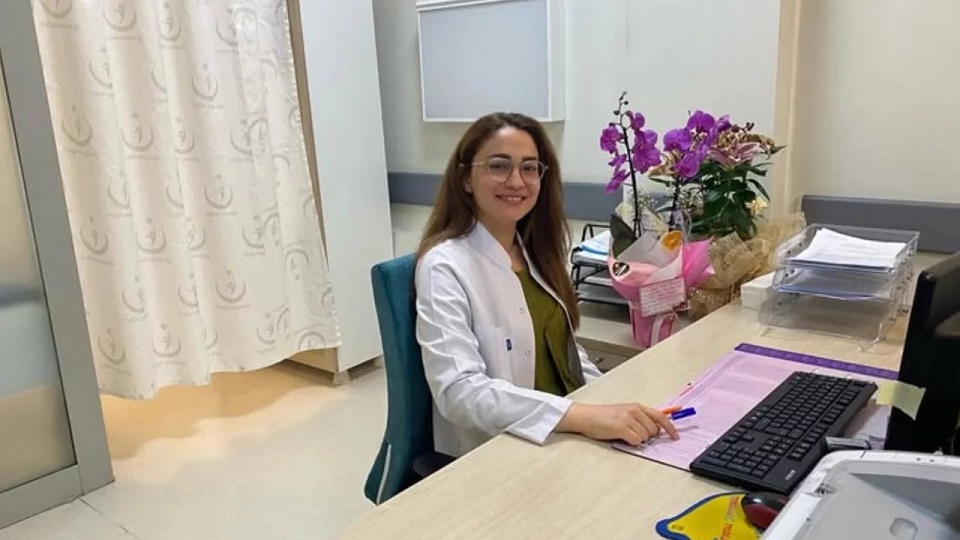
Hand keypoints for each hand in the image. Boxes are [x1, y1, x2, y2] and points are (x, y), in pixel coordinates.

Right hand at [557, 403, 678, 445]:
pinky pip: (636, 441)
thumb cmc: (603, 417)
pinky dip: (631, 443)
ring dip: (637, 440)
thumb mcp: (624, 412)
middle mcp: (634, 410)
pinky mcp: (621, 427)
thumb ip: (640, 418)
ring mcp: (628, 418)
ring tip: (624, 435)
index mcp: (637, 406)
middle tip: (634, 434)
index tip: (675, 436)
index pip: (660, 416)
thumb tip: (656, 430)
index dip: (670, 428)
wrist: (585, 416)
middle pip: (654, 430)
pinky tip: (622, 438)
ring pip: (645, 437)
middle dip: (647, 436)